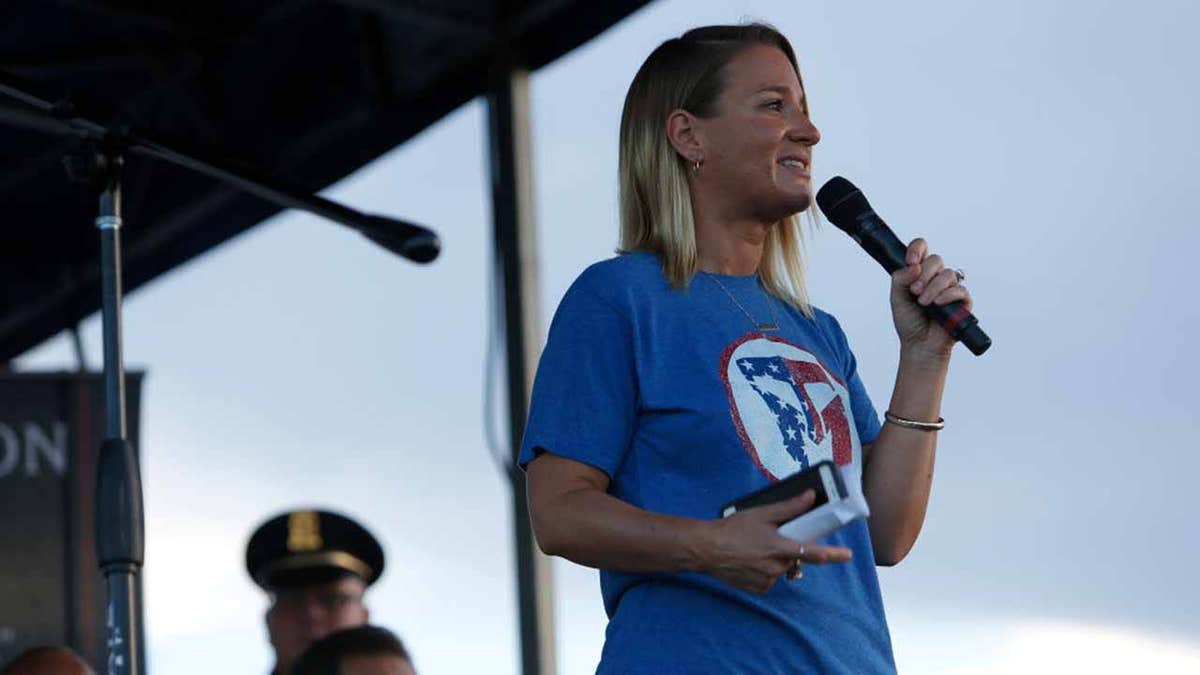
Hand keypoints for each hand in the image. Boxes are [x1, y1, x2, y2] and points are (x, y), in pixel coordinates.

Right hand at [699, 491, 851, 593]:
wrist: (706, 549)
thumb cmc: (732, 529)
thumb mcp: (762, 514)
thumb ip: (789, 507)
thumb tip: (810, 497)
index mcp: (780, 548)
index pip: (814, 553)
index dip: (833, 555)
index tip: (847, 555)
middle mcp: (776, 567)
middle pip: (794, 558)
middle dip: (787, 549)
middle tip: (770, 538)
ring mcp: (766, 580)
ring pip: (780, 568)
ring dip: (774, 560)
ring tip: (753, 548)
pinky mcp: (757, 589)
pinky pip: (768, 579)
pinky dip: (763, 571)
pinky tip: (749, 560)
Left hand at [890, 238, 973, 359]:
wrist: (919, 344)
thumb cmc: (909, 321)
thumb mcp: (896, 297)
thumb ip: (900, 279)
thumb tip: (914, 266)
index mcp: (919, 272)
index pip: (921, 248)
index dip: (917, 249)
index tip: (910, 261)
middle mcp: (935, 277)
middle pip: (935, 259)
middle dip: (923, 274)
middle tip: (914, 291)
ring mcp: (950, 288)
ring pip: (947, 274)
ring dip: (933, 287)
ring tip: (923, 302)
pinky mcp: (962, 301)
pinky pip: (960, 289)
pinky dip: (947, 295)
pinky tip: (937, 304)